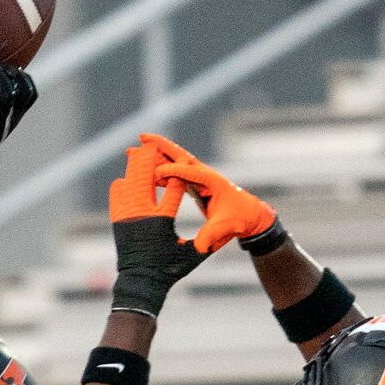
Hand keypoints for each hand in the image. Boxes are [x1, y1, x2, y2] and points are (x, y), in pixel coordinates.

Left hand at [108, 139, 207, 317]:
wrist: (140, 283)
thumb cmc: (169, 271)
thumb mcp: (191, 256)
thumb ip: (205, 240)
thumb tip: (225, 228)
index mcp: (163, 221)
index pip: (174, 187)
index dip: (181, 171)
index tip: (184, 159)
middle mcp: (144, 215)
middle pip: (147, 176)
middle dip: (152, 158)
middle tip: (154, 144)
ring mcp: (129, 216)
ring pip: (131, 181)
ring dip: (135, 166)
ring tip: (139, 151)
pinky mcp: (119, 220)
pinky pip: (118, 195)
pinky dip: (123, 184)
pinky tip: (126, 176)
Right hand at [143, 132, 278, 255]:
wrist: (247, 216)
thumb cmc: (238, 219)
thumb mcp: (226, 228)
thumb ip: (212, 235)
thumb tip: (199, 247)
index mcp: (211, 181)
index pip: (189, 171)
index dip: (173, 170)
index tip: (156, 173)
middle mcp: (204, 174)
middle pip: (179, 156)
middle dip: (160, 146)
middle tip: (141, 137)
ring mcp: (198, 177)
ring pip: (175, 163)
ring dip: (156, 157)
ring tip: (137, 152)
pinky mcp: (194, 184)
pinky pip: (175, 175)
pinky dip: (161, 172)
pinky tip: (148, 174)